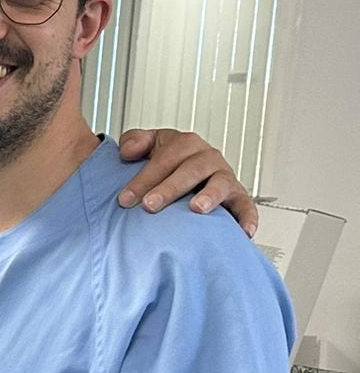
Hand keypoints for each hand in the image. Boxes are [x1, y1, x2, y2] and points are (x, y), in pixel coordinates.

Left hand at [116, 128, 256, 235]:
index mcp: (185, 145)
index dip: (145, 178)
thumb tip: (128, 151)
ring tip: (196, 208)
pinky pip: (246, 205)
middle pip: (192, 169)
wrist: (187, 172)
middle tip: (150, 205)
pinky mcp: (237, 196)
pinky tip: (243, 231)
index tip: (126, 198)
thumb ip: (134, 141)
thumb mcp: (149, 145)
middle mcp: (207, 158)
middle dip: (170, 187)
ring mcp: (224, 177)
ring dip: (210, 195)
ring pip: (220, 183)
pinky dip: (247, 217)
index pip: (165, 158)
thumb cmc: (166, 161)